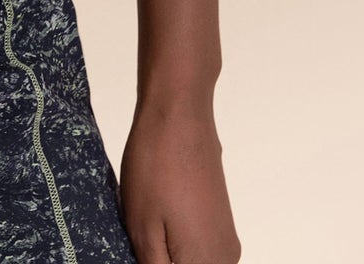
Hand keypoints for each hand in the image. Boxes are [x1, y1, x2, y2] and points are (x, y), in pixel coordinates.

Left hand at [117, 99, 241, 263]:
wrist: (179, 114)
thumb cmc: (156, 166)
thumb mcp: (142, 229)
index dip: (152, 262)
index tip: (141, 245)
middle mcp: (225, 258)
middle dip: (159, 259)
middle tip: (138, 234)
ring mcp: (225, 239)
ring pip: (189, 260)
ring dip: (165, 251)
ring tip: (146, 220)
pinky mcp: (220, 221)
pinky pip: (196, 246)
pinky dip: (174, 239)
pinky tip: (156, 213)